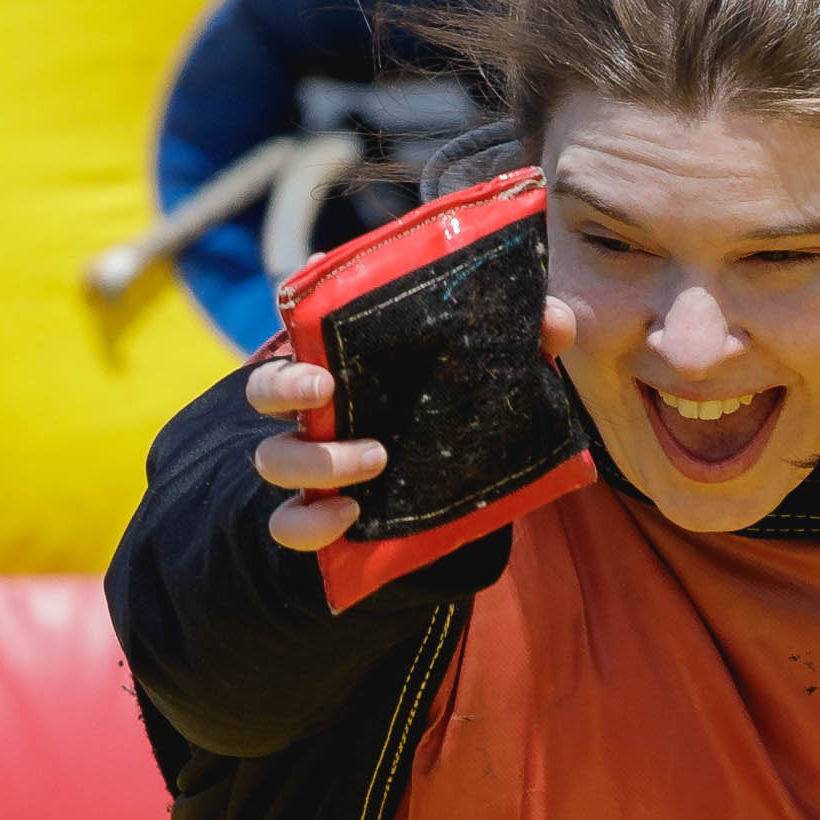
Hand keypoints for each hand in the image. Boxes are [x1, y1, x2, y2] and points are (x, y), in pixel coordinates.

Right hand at [251, 299, 596, 553]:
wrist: (457, 497)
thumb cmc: (458, 409)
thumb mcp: (492, 371)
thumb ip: (524, 340)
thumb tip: (554, 322)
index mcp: (345, 363)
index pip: (302, 327)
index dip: (301, 306)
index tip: (320, 294)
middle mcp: (314, 410)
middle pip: (264, 388)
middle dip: (285, 382)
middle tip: (326, 385)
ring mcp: (310, 464)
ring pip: (274, 459)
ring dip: (317, 459)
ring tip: (376, 457)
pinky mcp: (318, 518)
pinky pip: (288, 526)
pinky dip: (310, 523)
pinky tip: (350, 515)